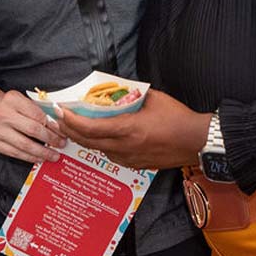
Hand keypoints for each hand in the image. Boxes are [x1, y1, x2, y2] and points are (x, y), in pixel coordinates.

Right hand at [0, 86, 64, 163]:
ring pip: (25, 145)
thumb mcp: (20, 99)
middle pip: (33, 130)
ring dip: (42, 152)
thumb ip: (36, 110)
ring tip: (53, 155)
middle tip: (61, 144)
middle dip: (50, 139)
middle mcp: (2, 115)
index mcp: (12, 100)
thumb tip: (56, 126)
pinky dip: (30, 157)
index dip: (52, 126)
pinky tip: (39, 157)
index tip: (61, 132)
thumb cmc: (6, 104)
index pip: (37, 115)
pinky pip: (15, 153)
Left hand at [56, 90, 209, 169]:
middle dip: (70, 130)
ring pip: (98, 150)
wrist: (196, 141)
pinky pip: (112, 155)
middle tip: (59, 120)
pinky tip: (99, 137)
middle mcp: (125, 147)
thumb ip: (132, 95)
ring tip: (75, 127)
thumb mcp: (154, 98)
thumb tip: (117, 90)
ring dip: (84, 139)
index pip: (91, 128)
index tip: (61, 111)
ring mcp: (130, 158)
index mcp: (128, 129)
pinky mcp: (137, 165)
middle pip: (88, 142)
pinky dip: (101, 145)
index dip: (72, 120)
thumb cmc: (178, 117)